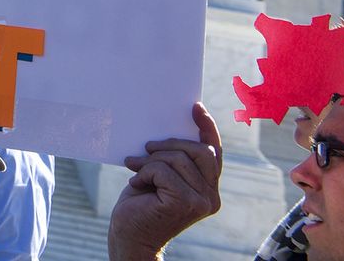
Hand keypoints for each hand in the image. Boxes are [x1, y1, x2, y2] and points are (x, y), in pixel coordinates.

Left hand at [107, 103, 222, 260]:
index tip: (195, 107)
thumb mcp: (158, 178)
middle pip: (198, 150)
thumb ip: (170, 161)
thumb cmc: (140, 206)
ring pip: (178, 159)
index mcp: (209, 188)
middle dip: (169, 144)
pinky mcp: (185, 203)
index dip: (206, 128)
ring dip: (151, 160)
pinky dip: (145, 172)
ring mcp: (202, 202)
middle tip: (145, 147)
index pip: (213, 152)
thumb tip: (164, 132)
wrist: (130, 237)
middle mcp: (212, 196)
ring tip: (135, 169)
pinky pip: (163, 170)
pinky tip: (136, 184)